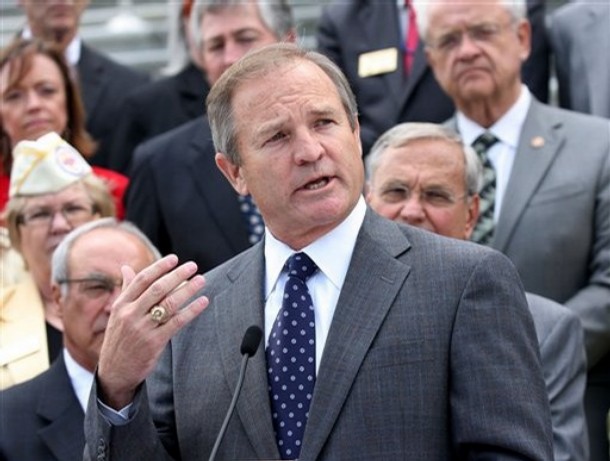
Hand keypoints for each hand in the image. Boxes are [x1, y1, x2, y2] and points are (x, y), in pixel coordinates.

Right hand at [97, 254, 207, 408]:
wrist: (114, 373)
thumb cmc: (119, 339)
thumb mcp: (117, 314)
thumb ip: (126, 290)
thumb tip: (126, 267)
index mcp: (121, 305)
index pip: (142, 280)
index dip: (159, 267)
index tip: (174, 258)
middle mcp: (130, 314)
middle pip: (157, 289)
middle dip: (177, 275)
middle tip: (193, 266)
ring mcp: (142, 328)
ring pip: (168, 304)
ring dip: (187, 290)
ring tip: (201, 280)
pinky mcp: (154, 342)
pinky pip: (176, 322)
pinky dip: (191, 310)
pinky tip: (202, 302)